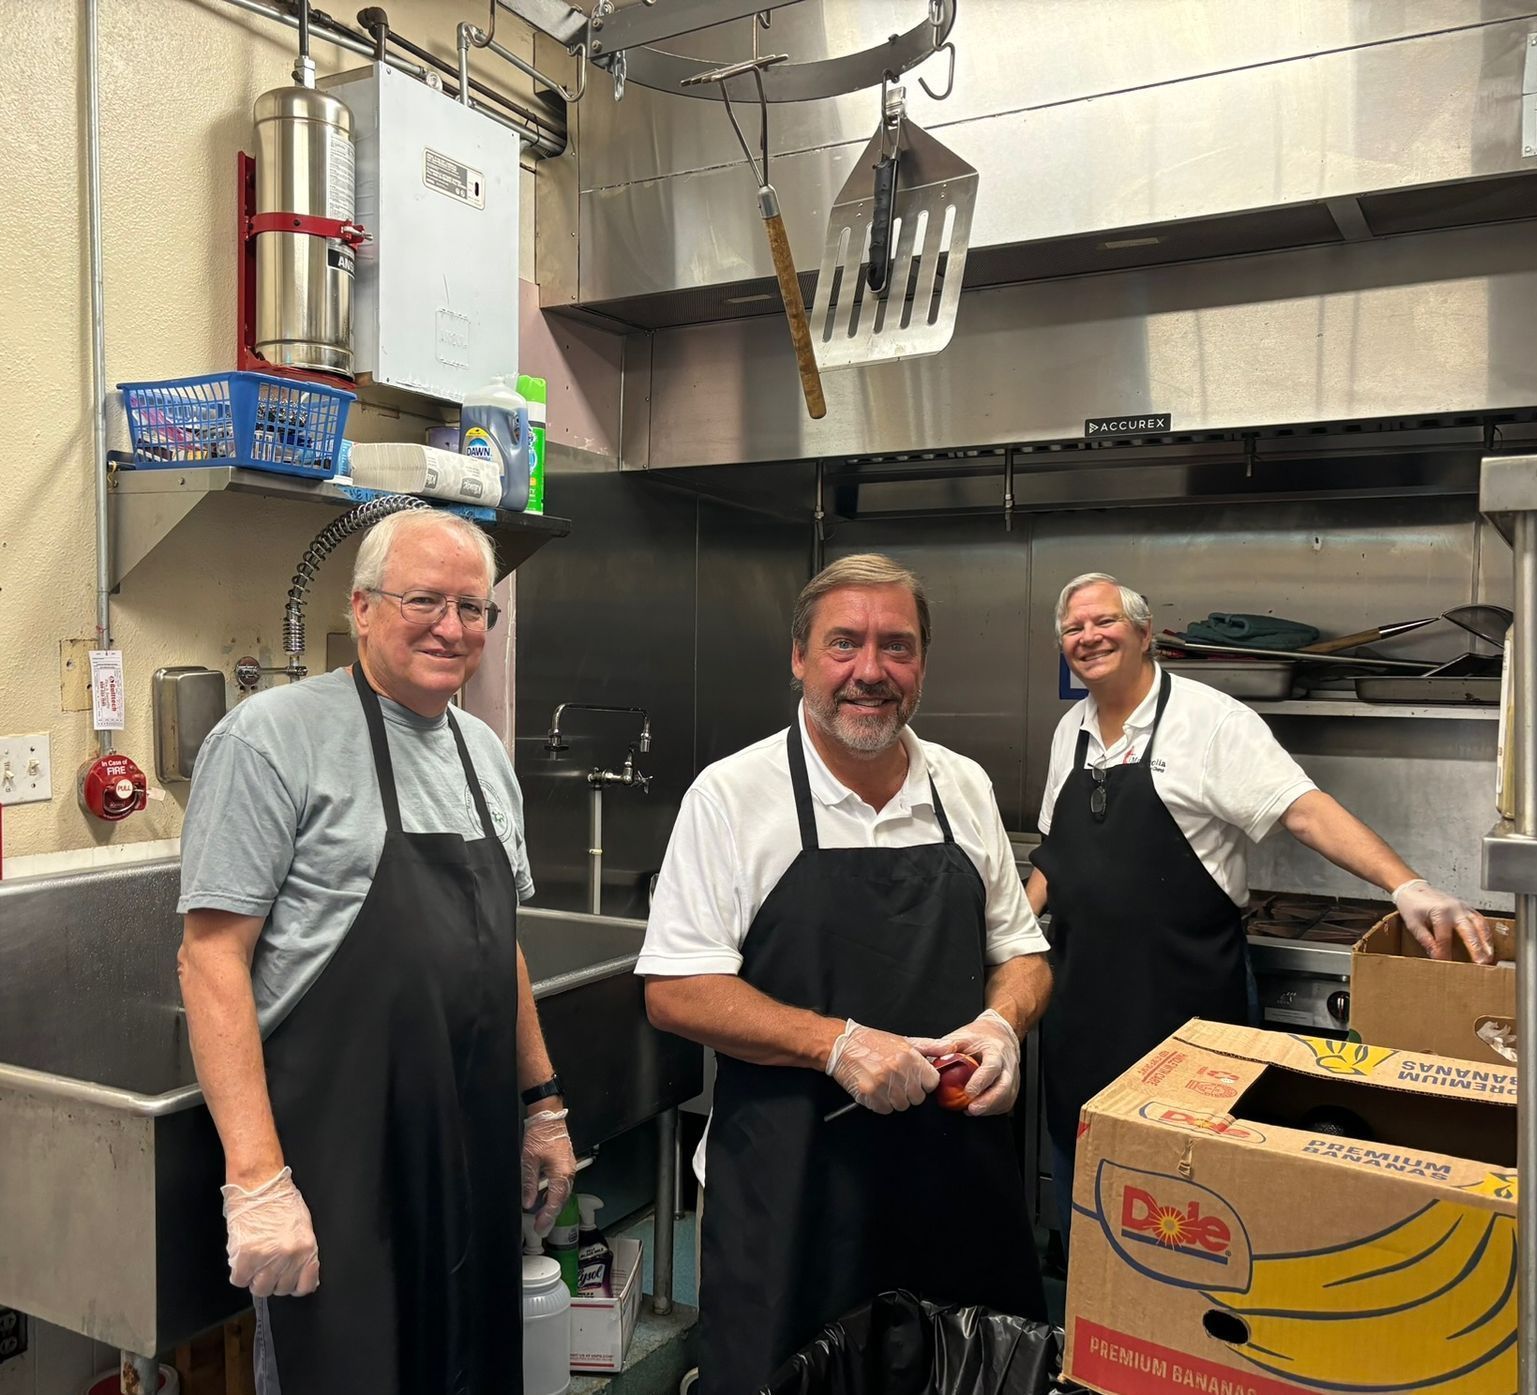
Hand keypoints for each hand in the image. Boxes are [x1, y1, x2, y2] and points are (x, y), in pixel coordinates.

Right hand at [220, 1166, 319, 1297]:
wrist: (260, 1186)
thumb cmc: (280, 1201)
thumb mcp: (302, 1227)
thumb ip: (303, 1253)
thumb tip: (302, 1273)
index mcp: (306, 1249)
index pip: (305, 1286)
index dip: (294, 1285)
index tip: (287, 1280)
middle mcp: (289, 1256)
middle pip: (279, 1289)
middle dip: (272, 1280)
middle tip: (266, 1264)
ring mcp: (267, 1258)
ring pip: (259, 1289)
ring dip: (255, 1279)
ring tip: (254, 1262)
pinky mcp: (245, 1257)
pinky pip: (239, 1280)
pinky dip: (239, 1272)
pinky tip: (242, 1258)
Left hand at [522, 1106, 577, 1234]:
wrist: (549, 1117)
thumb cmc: (540, 1135)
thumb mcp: (529, 1160)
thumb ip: (529, 1183)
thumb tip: (528, 1202)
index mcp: (561, 1173)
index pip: (555, 1202)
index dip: (547, 1217)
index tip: (540, 1228)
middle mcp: (568, 1172)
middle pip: (562, 1200)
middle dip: (551, 1215)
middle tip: (541, 1227)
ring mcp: (569, 1168)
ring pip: (563, 1193)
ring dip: (554, 1205)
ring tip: (542, 1216)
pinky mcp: (567, 1164)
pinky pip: (563, 1184)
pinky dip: (555, 1195)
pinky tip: (546, 1198)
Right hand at [825, 1019, 938, 1113]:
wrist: (842, 1045)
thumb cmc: (872, 1042)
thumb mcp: (903, 1040)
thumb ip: (930, 1047)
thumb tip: (950, 1048)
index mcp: (909, 1057)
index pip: (932, 1083)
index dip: (924, 1082)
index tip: (915, 1078)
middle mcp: (898, 1071)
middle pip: (918, 1098)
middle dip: (910, 1092)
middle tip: (897, 1080)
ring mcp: (883, 1084)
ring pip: (902, 1106)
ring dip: (895, 1099)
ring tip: (885, 1084)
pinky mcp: (869, 1095)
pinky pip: (885, 1110)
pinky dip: (881, 1103)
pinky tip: (876, 1090)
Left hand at [908, 1008, 1020, 1115]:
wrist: (1000, 1034)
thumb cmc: (980, 1036)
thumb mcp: (963, 1036)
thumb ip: (948, 1046)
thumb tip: (932, 1059)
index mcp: (995, 1050)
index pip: (992, 1067)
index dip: (981, 1081)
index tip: (968, 1092)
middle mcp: (1007, 1064)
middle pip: (1004, 1087)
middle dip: (988, 1101)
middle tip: (972, 1109)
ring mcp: (1013, 1077)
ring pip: (1007, 1097)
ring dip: (990, 1107)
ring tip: (972, 1111)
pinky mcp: (1012, 1087)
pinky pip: (1006, 1102)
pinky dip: (993, 1109)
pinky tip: (980, 1109)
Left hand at [1392, 880, 1493, 963]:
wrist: (1413, 888)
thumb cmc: (1411, 904)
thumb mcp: (1413, 924)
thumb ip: (1425, 940)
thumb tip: (1435, 955)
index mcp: (1440, 912)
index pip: (1444, 938)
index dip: (1445, 953)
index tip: (1446, 964)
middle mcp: (1455, 909)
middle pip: (1469, 931)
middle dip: (1476, 949)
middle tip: (1481, 964)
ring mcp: (1463, 907)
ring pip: (1480, 925)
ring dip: (1486, 942)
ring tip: (1489, 958)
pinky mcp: (1467, 907)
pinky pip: (1480, 920)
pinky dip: (1486, 933)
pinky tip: (1488, 945)